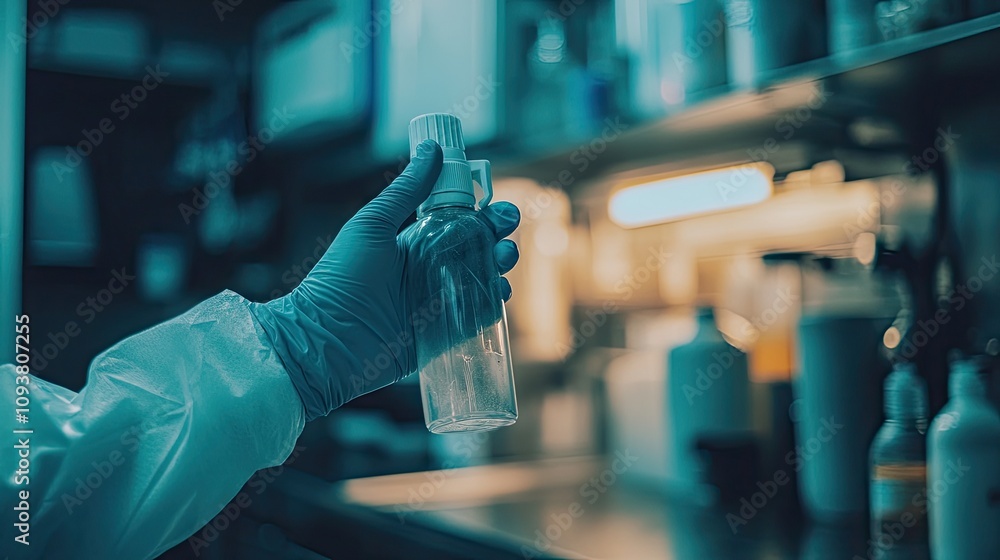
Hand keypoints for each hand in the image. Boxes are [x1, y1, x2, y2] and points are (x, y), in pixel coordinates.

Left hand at [250, 140, 520, 420]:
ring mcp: (439, 305)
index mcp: (414, 244)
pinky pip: (478, 317)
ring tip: (502, 259)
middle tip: (505, 232)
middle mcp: (430, 272)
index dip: (483, 213)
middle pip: (478, 251)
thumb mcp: (372, 225)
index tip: (497, 206)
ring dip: (500, 267)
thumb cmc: (341, 279)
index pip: (459, 223)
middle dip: (499, 237)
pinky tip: (498, 293)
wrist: (327, 341)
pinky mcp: (444, 336)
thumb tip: (433, 150)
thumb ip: (406, 190)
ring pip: (483, 281)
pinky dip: (493, 304)